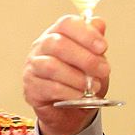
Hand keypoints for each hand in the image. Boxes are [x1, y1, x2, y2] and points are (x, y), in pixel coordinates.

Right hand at [24, 15, 108, 134]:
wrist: (69, 111)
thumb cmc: (80, 81)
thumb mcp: (94, 60)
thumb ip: (95, 42)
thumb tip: (98, 23)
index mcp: (57, 34)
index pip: (66, 24)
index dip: (86, 33)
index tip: (103, 47)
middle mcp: (41, 47)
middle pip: (58, 44)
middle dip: (85, 58)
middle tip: (103, 70)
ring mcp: (33, 67)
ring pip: (52, 67)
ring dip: (77, 78)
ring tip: (93, 86)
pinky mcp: (31, 88)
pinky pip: (50, 88)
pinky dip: (70, 92)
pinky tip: (80, 95)